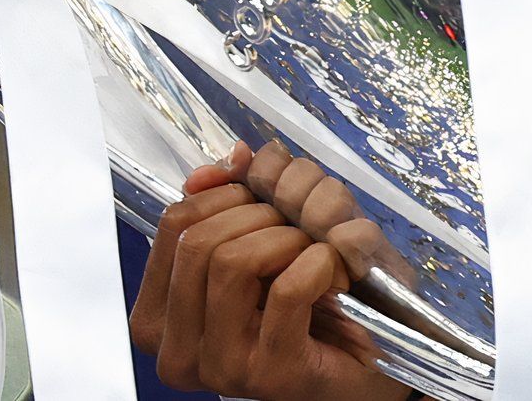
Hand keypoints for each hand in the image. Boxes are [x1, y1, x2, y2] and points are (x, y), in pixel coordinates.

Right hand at [129, 145, 413, 400]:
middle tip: (299, 227)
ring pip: (234, 261)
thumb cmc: (316, 304)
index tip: (263, 200)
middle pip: (200, 240)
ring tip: (316, 251)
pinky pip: (287, 288)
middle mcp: (178, 350)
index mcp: (161, 316)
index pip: (173, 225)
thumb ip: (240, 199)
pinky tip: (335, 274)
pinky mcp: (270, 373)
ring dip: (290, 237)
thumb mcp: (271, 240)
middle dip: (261, 213)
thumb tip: (232, 157)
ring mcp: (221, 367)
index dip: (226, 193)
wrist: (369, 366)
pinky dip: (320, 263)